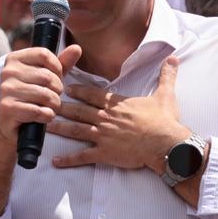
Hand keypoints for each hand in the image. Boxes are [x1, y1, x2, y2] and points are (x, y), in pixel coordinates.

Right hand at [0, 44, 84, 141]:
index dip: (57, 68)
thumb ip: (62, 63)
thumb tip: (77, 48)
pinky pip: (37, 111)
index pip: (44, 54)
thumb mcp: (48, 78)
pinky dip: (46, 116)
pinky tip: (44, 116)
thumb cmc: (32, 97)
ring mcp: (6, 90)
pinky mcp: (7, 108)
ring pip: (44, 94)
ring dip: (54, 105)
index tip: (56, 79)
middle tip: (54, 97)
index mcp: (15, 58)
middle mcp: (8, 71)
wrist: (12, 124)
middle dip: (58, 90)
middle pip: (46, 76)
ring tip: (51, 108)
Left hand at [49, 57, 184, 172]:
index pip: (93, 95)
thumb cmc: (164, 121)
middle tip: (47, 104)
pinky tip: (55, 160)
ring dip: (59, 128)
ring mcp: (103, 136)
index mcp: (117, 104)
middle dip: (62, 107)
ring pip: (76, 130)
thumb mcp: (165, 95)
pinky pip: (83, 156)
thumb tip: (173, 58)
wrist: (165, 143)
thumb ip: (166, 76)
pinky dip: (68, 159)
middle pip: (79, 111)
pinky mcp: (105, 153)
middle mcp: (106, 118)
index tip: (67, 88)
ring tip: (44, 126)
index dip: (79, 91)